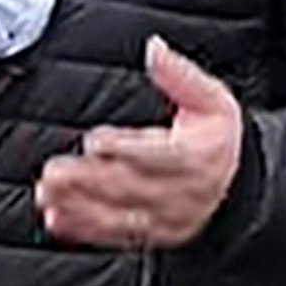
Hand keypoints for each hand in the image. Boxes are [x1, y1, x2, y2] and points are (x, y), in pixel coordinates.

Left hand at [33, 36, 241, 248]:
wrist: (237, 183)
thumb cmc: (216, 135)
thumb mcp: (210, 98)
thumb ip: (180, 75)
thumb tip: (155, 49)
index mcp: (198, 157)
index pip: (161, 156)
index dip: (127, 149)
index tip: (95, 142)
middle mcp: (183, 193)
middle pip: (133, 188)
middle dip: (90, 180)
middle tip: (55, 171)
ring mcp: (167, 219)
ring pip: (120, 217)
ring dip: (80, 206)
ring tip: (48, 193)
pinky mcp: (152, 234)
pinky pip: (115, 235)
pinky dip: (84, 229)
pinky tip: (58, 219)